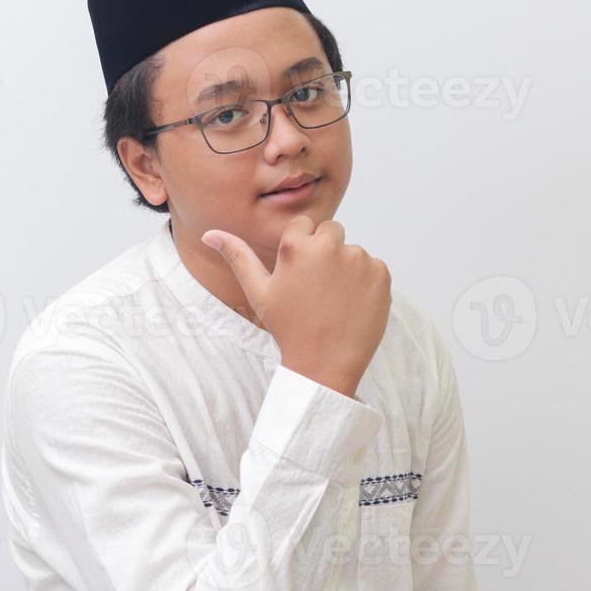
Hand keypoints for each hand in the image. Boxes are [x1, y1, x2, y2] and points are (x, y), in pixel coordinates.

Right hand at [202, 215, 390, 397]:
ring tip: (335, 301)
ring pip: (353, 252)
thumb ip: (238, 257)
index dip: (303, 249)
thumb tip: (209, 234)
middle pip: (332, 232)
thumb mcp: (259, 292)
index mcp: (296, 245)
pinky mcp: (381, 273)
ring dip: (347, 269)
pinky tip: (352, 305)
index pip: (305, 225)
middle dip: (326, 252)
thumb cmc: (289, 328)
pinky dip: (366, 283)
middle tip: (318, 289)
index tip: (301, 275)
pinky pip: (374, 268)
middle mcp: (329, 245)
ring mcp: (359, 258)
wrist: (325, 365)